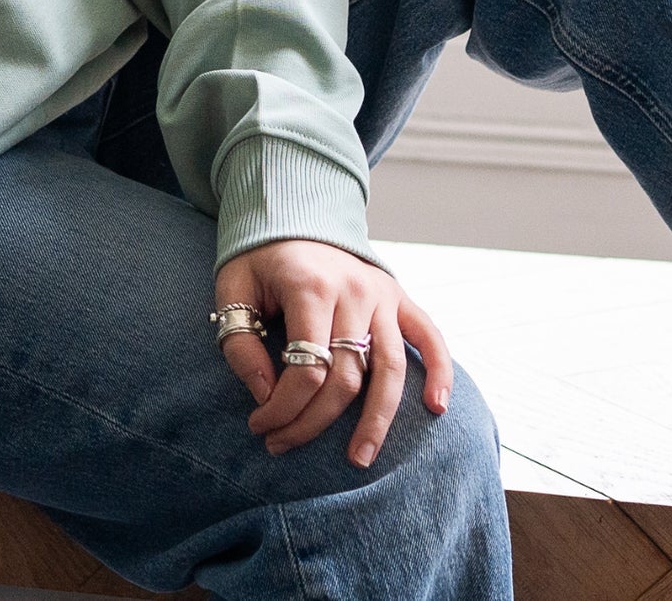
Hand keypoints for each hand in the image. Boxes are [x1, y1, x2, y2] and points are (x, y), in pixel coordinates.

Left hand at [214, 240, 452, 469]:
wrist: (291, 212)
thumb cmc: (258, 259)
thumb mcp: (232, 290)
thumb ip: (241, 344)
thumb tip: (267, 396)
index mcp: (310, 286)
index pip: (306, 368)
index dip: (282, 407)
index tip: (259, 423)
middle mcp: (353, 290)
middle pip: (345, 377)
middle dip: (312, 422)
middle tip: (281, 443)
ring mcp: (381, 293)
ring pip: (389, 369)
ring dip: (376, 420)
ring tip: (360, 459)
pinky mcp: (398, 295)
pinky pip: (428, 335)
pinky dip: (439, 370)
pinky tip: (436, 408)